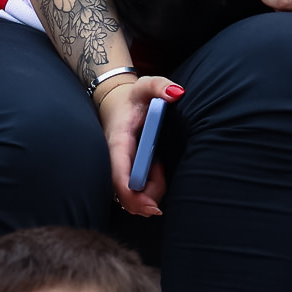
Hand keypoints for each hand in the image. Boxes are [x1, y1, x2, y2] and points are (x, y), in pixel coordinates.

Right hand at [96, 76, 181, 216]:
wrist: (120, 102)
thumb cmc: (136, 97)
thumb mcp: (147, 85)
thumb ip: (160, 86)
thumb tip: (176, 93)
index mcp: (118, 142)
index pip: (119, 174)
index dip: (132, 194)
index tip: (152, 206)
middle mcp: (114, 159)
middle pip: (124, 193)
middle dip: (146, 199)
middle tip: (162, 173)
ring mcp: (118, 167)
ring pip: (129, 196)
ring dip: (149, 193)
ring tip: (159, 166)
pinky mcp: (124, 171)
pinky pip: (133, 192)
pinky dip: (148, 190)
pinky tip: (157, 171)